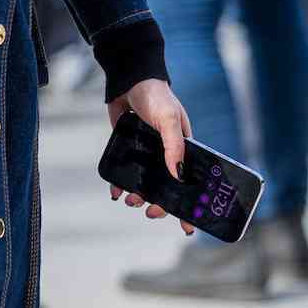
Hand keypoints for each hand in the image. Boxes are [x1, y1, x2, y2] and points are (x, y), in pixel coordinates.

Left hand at [107, 78, 194, 235]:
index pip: (190, 182)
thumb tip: (178, 175)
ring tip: (130, 199)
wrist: (129, 81)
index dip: (191, 205)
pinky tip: (116, 191)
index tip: (189, 226)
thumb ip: (174, 146)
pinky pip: (127, 173)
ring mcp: (148, 153)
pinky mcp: (130, 150)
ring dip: (140, 196)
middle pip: (167, 188)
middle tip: (151, 213)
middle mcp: (167, 154)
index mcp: (184, 149)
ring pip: (146, 183)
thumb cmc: (157, 96)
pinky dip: (121, 184)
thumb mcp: (169, 120)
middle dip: (161, 204)